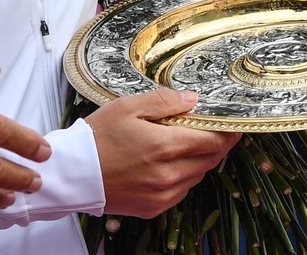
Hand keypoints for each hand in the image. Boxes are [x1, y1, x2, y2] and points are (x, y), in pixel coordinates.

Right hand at [88, 88, 239, 218]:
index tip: (233, 124)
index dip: (227, 132)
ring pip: (197, 176)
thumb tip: (192, 100)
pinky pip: (181, 191)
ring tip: (191, 146)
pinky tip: (172, 165)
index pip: (212, 141)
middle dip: (216, 145)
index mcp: (164, 147)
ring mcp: (162, 194)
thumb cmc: (97, 137)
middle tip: (216, 132)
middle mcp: (168, 175)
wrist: (73, 173)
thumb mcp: (127, 107)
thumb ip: (163, 101)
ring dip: (200, 161)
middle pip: (209, 160)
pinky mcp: (154, 207)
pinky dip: (184, 177)